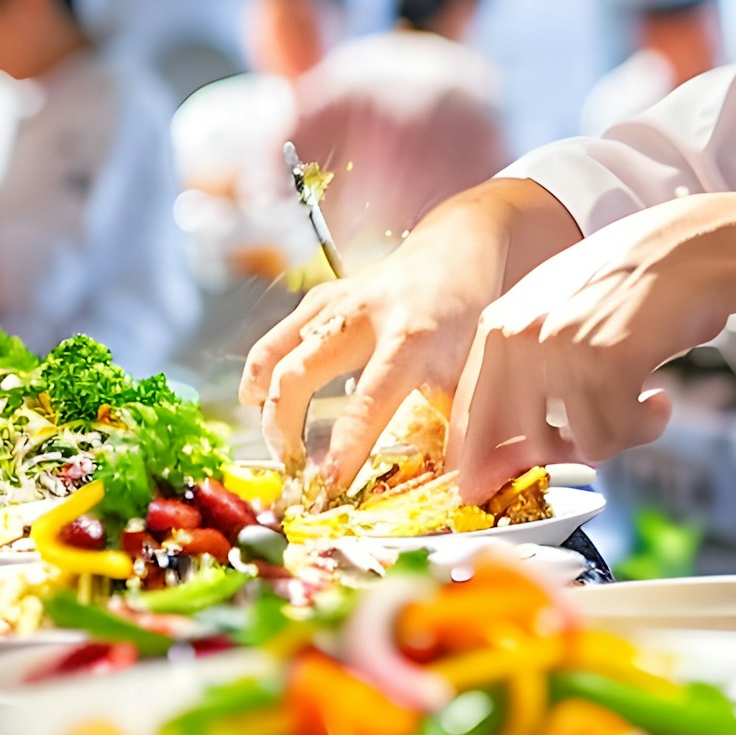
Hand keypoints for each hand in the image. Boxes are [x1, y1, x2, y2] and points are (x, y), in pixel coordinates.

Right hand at [239, 180, 578, 486]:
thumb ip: (461, 419)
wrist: (454, 248)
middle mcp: (364, 316)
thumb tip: (461, 481)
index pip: (369, 403)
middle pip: (297, 376)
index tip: (328, 486)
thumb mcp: (476, 366)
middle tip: (292, 470)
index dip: (345, 449)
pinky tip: (259, 400)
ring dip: (263, 405)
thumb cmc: (468, 312)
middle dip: (282, 429)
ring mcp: (334, 301)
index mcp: (412, 338)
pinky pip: (275, 340)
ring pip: (273, 355)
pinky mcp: (317, 296)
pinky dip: (261, 373)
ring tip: (275, 443)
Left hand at [447, 198, 735, 502]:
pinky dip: (644, 427)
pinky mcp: (605, 361)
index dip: (486, 468)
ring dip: (617, 437)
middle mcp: (520, 339)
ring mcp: (560, 350)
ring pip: (576, 447)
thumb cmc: (632, 285)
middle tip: (603, 432)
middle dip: (568, 454)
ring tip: (640, 407)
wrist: (691, 248)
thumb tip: (494, 464)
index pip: (468, 424)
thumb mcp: (560, 319)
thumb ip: (524, 380)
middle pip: (523, 447)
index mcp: (498, 329)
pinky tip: (659, 400)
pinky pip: (615, 435)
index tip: (500, 489)